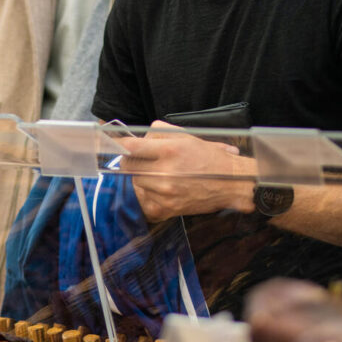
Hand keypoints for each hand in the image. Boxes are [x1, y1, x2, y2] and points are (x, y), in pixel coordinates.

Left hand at [117, 121, 254, 221]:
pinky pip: (145, 200)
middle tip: (139, 159)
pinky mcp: (168, 208)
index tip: (109, 144)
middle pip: (128, 167)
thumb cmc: (209, 157)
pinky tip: (160, 188)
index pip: (131, 148)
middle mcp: (165, 172)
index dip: (117, 145)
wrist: (232, 183)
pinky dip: (148, 194)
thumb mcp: (185, 136)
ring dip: (140, 177)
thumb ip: (157, 134)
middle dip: (130, 161)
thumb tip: (135, 137)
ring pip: (135, 183)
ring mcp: (165, 193)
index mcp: (169, 150)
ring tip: (156, 174)